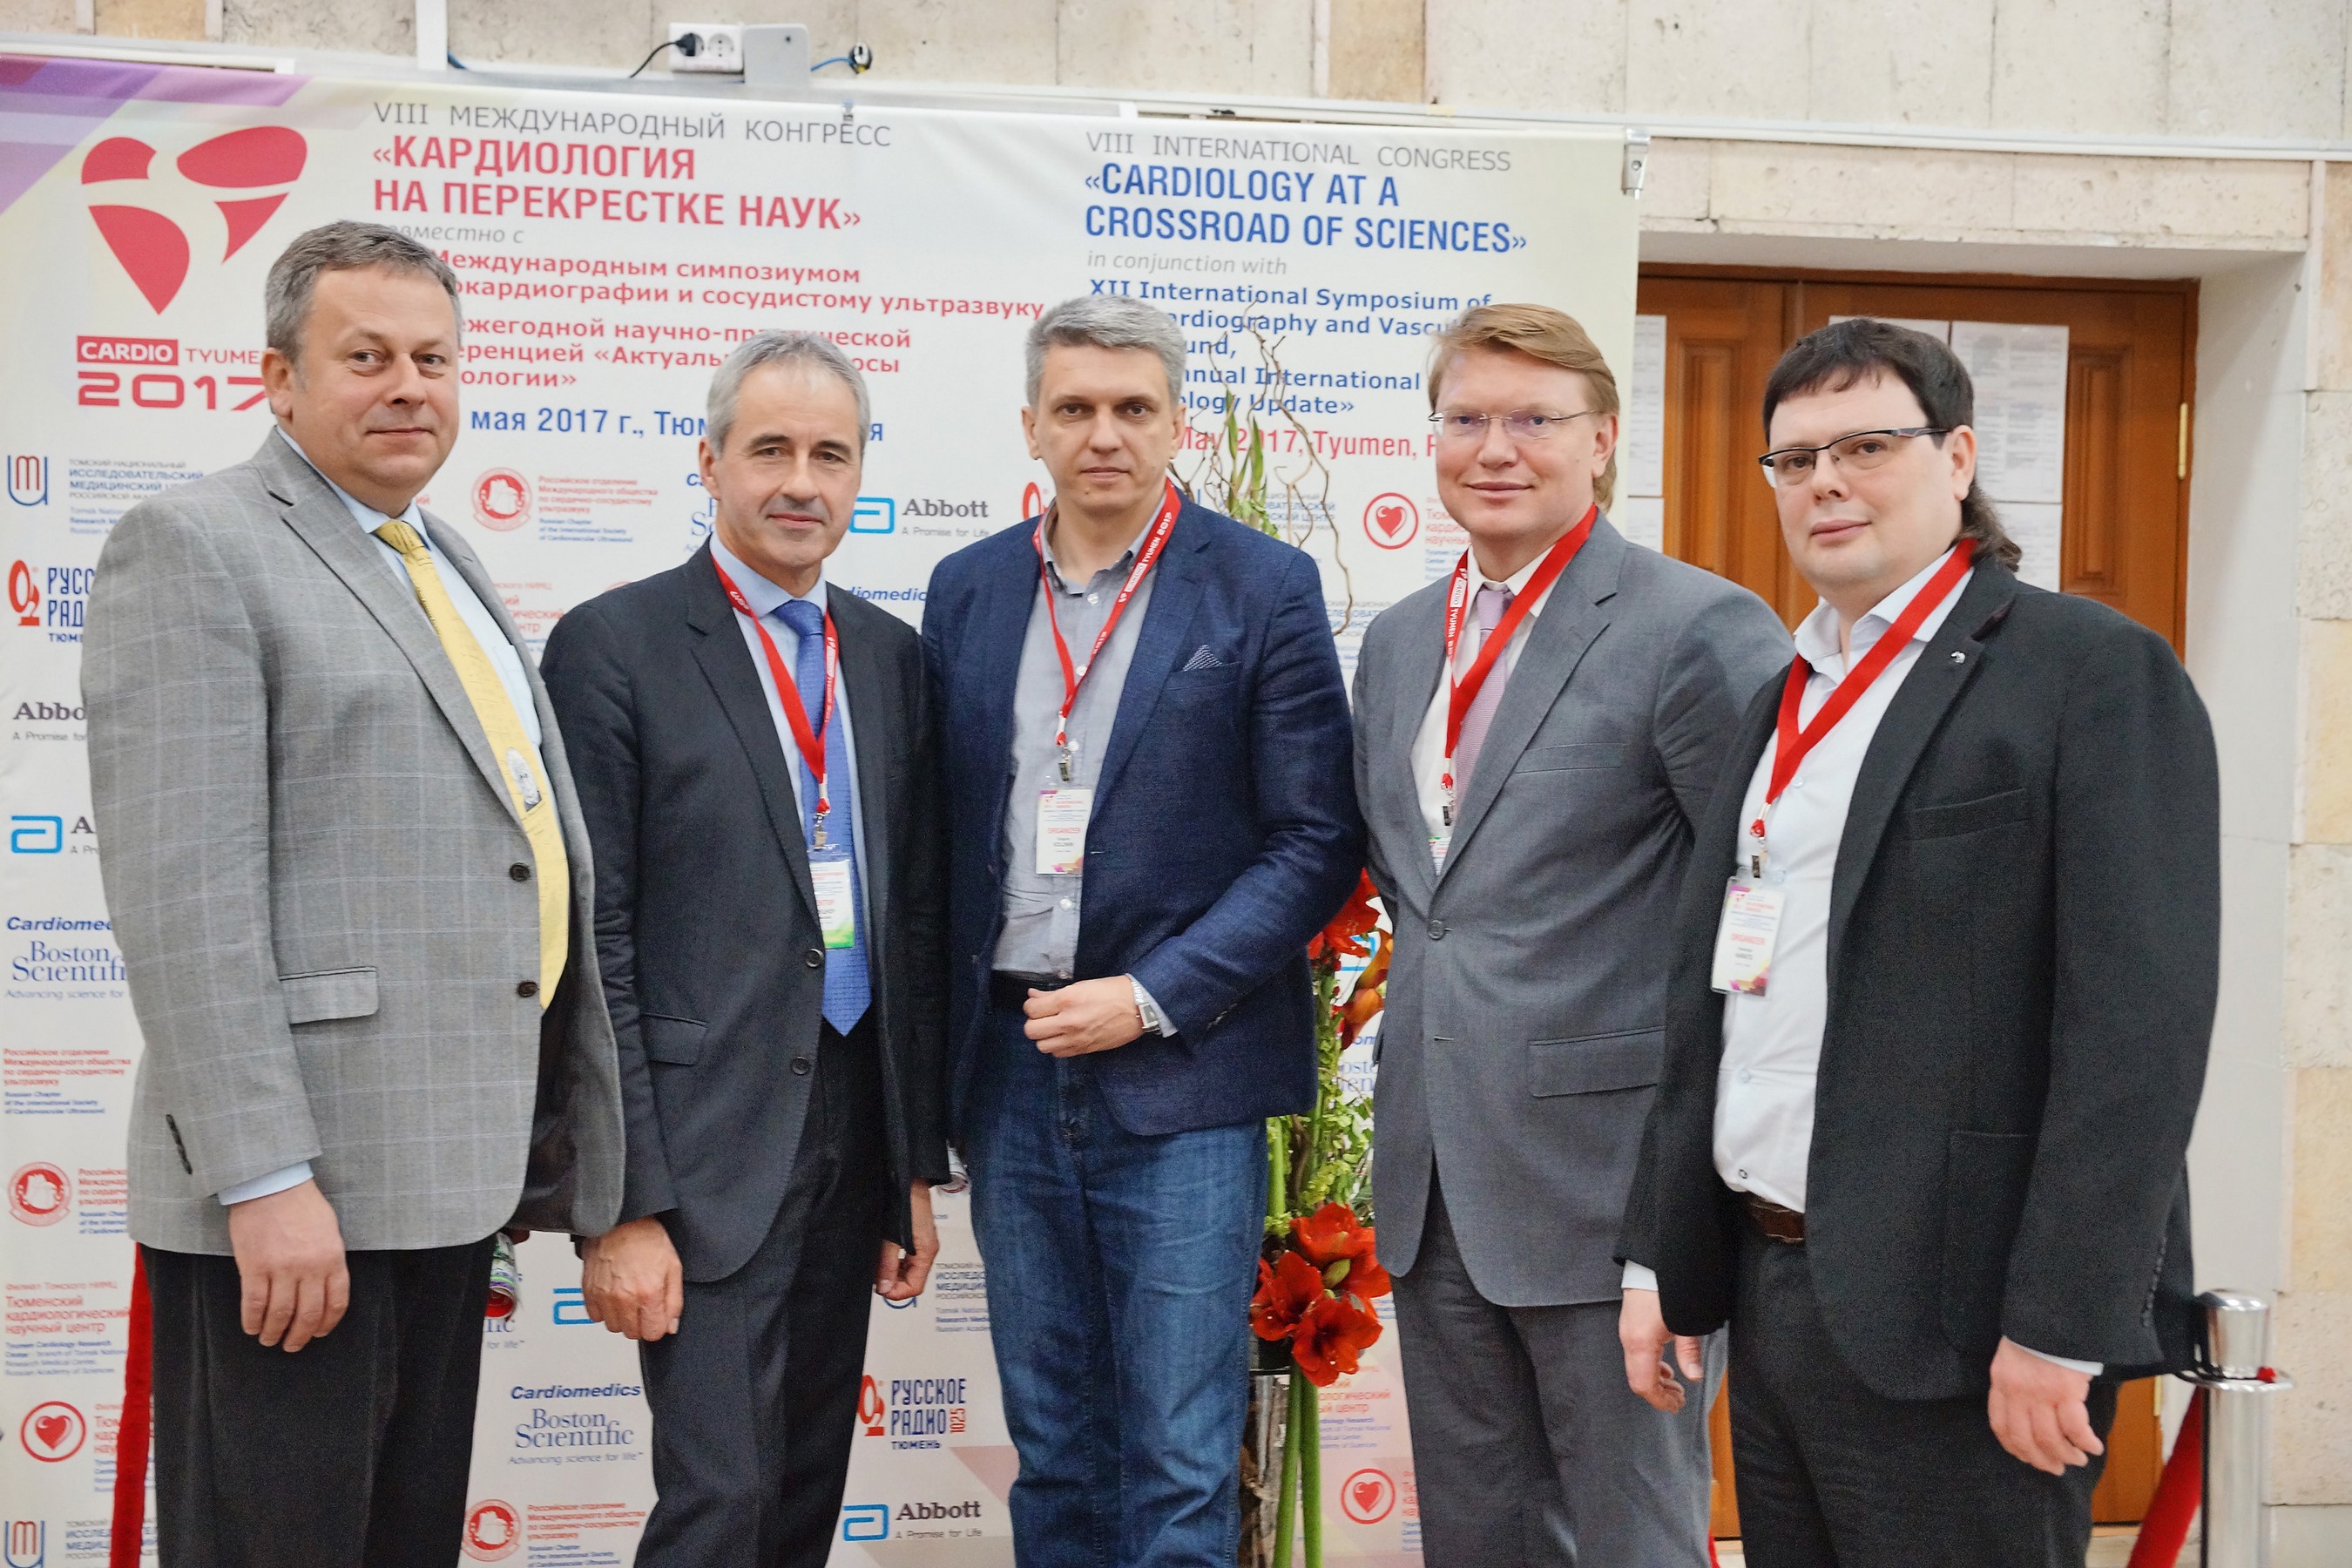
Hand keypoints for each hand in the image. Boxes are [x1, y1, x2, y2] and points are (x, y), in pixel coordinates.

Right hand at [226, 1178, 348, 1352]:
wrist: (272, 1185)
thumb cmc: (303, 1205)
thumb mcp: (329, 1231)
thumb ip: (329, 1261)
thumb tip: (324, 1289)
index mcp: (333, 1259)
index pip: (335, 1303)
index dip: (326, 1324)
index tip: (318, 1333)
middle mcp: (310, 1268)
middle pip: (307, 1315)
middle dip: (299, 1337)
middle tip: (292, 1345)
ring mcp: (281, 1269)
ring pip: (279, 1315)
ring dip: (274, 1333)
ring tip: (269, 1339)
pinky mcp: (254, 1267)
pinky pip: (254, 1304)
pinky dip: (252, 1321)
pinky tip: (252, 1327)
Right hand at [581, 1216, 683, 1341]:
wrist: (621, 1221)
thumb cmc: (647, 1238)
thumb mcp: (673, 1267)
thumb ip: (674, 1301)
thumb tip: (670, 1326)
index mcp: (648, 1293)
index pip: (653, 1333)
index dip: (657, 1326)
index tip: (657, 1317)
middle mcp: (624, 1298)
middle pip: (632, 1333)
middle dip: (640, 1323)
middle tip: (644, 1304)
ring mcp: (604, 1296)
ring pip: (613, 1327)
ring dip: (622, 1317)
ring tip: (629, 1297)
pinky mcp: (589, 1291)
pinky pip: (595, 1316)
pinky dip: (604, 1310)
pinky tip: (614, 1294)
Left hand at [875, 1182, 940, 1301]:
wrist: (908, 1176)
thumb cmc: (904, 1199)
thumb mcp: (892, 1237)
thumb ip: (887, 1263)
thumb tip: (883, 1287)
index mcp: (926, 1252)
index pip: (915, 1287)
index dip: (896, 1293)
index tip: (879, 1289)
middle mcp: (927, 1250)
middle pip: (913, 1280)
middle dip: (893, 1283)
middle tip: (875, 1277)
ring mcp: (922, 1243)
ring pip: (908, 1270)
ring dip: (892, 1272)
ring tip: (877, 1265)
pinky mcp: (915, 1236)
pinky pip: (906, 1258)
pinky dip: (894, 1261)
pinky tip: (882, 1255)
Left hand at [1024, 976, 1145, 1057]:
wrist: (1137, 1008)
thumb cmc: (1111, 991)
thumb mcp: (1081, 986)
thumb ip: (1053, 994)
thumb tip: (1032, 996)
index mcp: (1066, 1000)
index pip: (1031, 1009)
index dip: (1031, 1006)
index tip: (1038, 1004)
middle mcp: (1068, 1022)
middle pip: (1031, 1031)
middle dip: (1033, 1022)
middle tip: (1043, 1017)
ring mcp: (1076, 1039)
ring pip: (1041, 1046)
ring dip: (1043, 1037)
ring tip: (1053, 1028)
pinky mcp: (1084, 1050)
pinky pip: (1058, 1054)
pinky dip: (1056, 1046)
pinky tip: (1064, 1036)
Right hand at [1619, 1288, 1705, 1413]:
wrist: (1654, 1260)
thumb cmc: (1668, 1288)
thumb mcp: (1687, 1322)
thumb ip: (1689, 1351)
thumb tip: (1694, 1376)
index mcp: (1640, 1343)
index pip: (1644, 1385)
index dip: (1660, 1400)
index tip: (1677, 1406)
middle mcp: (1629, 1339)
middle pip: (1638, 1379)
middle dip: (1659, 1393)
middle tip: (1680, 1398)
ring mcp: (1627, 1330)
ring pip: (1636, 1367)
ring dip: (1655, 1379)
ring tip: (1675, 1383)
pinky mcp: (1630, 1323)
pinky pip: (1636, 1353)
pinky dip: (1650, 1365)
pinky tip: (1665, 1365)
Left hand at [1988, 1337, 2103, 1474]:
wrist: (2053, 1314)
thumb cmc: (2035, 1334)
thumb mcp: (2012, 1357)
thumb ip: (2014, 1383)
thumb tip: (2027, 1412)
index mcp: (2001, 1383)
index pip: (2001, 1426)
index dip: (2015, 1448)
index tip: (2028, 1458)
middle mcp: (2017, 1392)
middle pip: (2025, 1439)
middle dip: (2041, 1460)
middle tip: (2055, 1469)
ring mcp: (2041, 1394)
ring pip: (2050, 1439)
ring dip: (2066, 1456)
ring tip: (2077, 1460)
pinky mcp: (2066, 1392)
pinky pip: (2075, 1429)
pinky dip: (2085, 1443)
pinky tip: (2093, 1447)